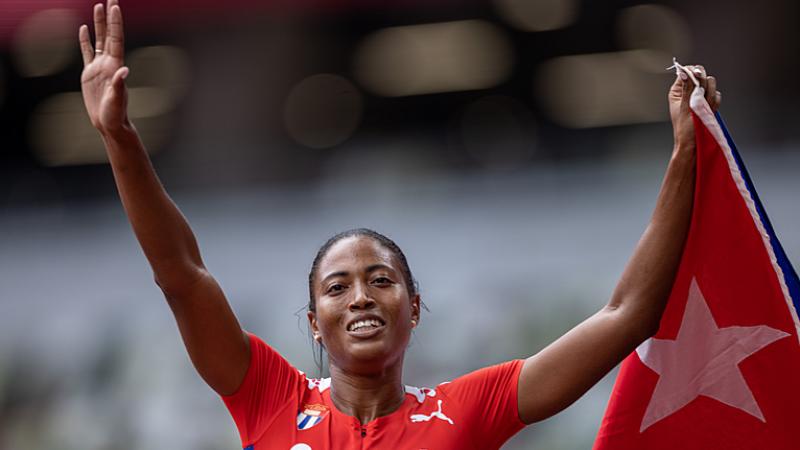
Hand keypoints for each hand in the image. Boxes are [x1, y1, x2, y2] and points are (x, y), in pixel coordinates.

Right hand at [79, 0, 128, 135]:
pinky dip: (85, 40)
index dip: (115, 23)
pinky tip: (84, 28)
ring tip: (98, 6)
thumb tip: (124, 70)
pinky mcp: (90, 73)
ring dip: (98, 23)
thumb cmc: (115, 113)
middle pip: (109, 34)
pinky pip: (87, 52)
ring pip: (98, 39)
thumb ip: (119, 84)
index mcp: (116, 66)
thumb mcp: (117, 98)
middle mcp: (109, 63)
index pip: (116, 39)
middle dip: (109, 16)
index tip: (115, 6)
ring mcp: (99, 67)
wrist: (108, 123)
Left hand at [668, 65, 721, 150]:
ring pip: (711, 85)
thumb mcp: (685, 106)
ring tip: (703, 110)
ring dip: (710, 97)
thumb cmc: (685, 129)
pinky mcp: (708, 102)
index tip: (698, 80)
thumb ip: (689, 87)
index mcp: (677, 90)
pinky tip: (708, 112)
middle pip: (702, 75)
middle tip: (699, 100)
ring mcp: (699, 97)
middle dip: (704, 87)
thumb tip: (685, 71)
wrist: (695, 144)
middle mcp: (688, 91)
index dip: (695, 73)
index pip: (687, 71)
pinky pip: (717, 95)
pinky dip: (715, 104)